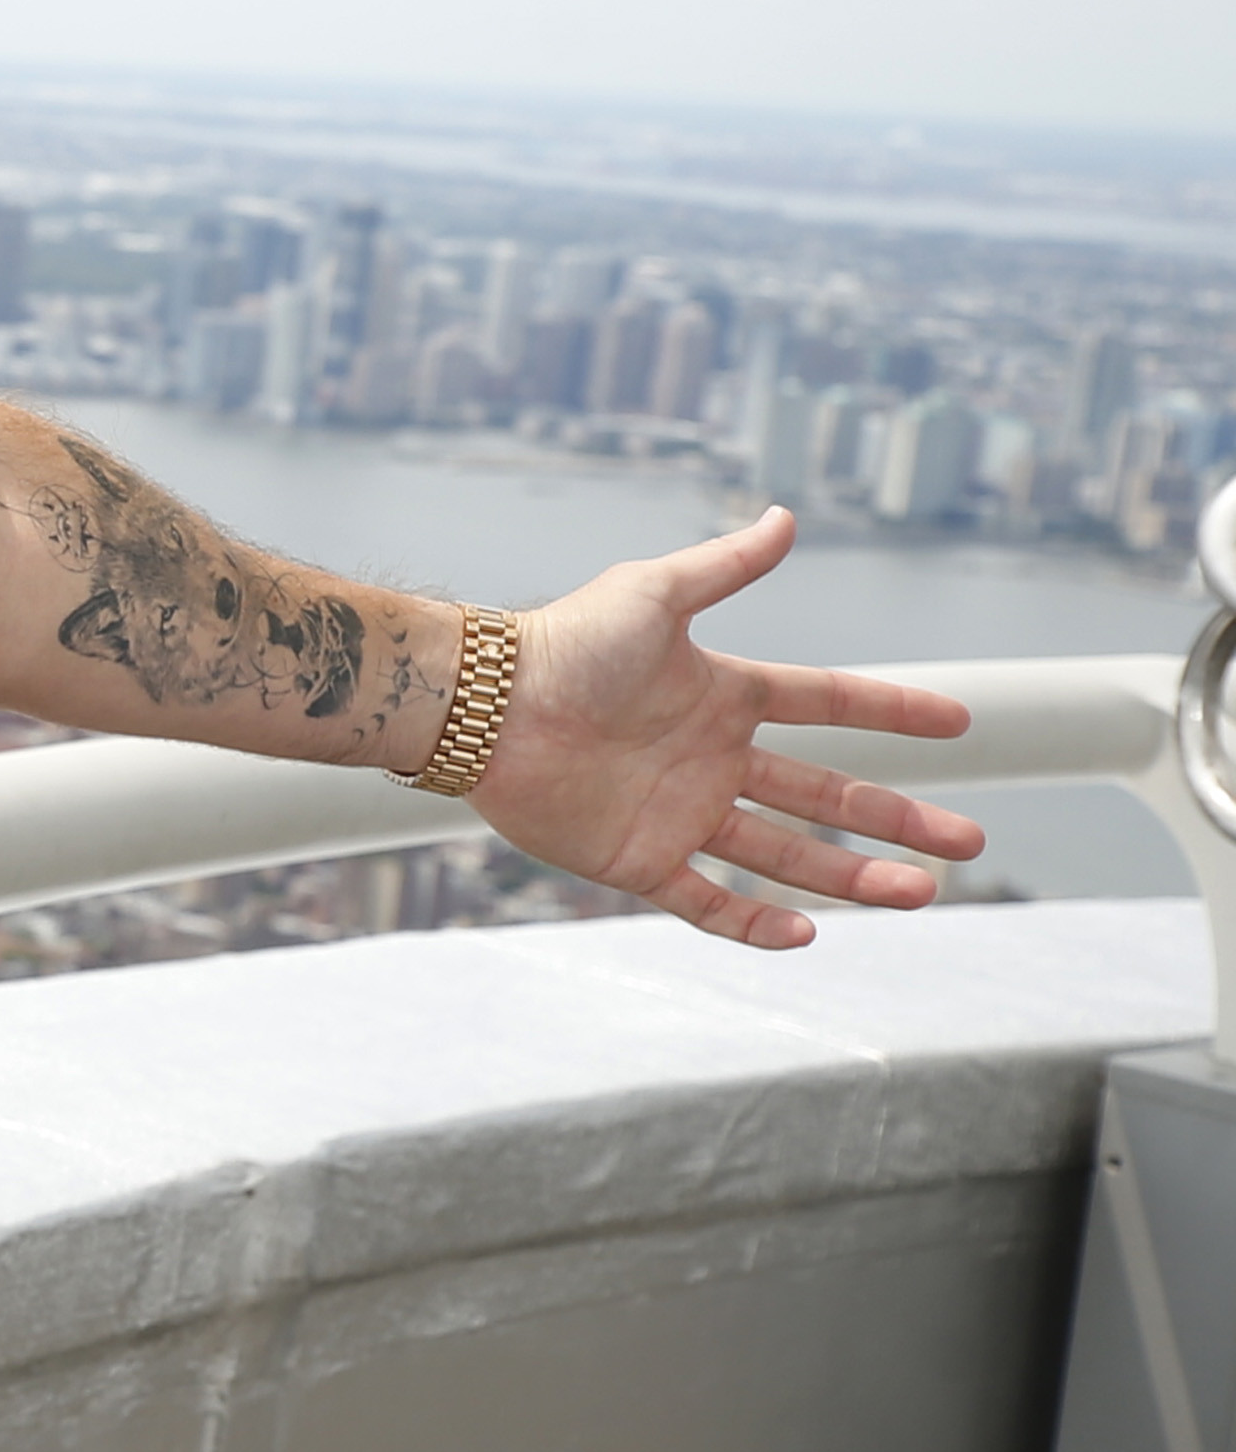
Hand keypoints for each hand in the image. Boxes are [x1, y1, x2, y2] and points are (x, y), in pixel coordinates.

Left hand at [469, 508, 986, 948]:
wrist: (481, 709)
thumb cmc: (560, 643)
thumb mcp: (653, 594)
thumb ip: (725, 566)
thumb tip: (787, 517)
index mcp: (724, 694)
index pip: (828, 702)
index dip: (892, 712)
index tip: (961, 723)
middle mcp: (711, 758)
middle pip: (825, 795)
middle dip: (897, 819)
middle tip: (970, 844)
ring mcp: (678, 812)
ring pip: (783, 856)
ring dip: (852, 876)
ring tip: (921, 893)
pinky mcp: (636, 859)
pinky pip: (706, 901)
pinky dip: (753, 921)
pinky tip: (808, 934)